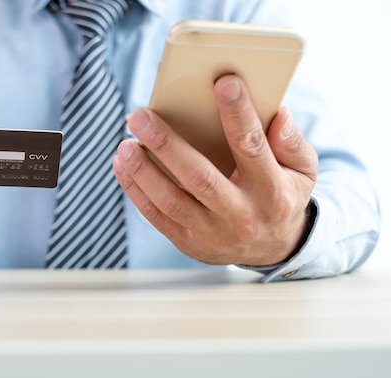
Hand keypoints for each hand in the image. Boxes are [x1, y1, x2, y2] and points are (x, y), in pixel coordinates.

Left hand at [113, 74, 317, 266]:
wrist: (273, 249)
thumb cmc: (282, 197)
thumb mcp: (302, 171)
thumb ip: (291, 142)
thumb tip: (277, 113)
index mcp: (272, 191)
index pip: (251, 147)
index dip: (237, 114)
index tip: (223, 82)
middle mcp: (241, 215)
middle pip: (199, 177)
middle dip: (166, 144)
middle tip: (139, 117)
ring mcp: (213, 233)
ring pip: (170, 201)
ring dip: (142, 170)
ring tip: (125, 143)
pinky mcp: (190, 244)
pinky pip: (156, 217)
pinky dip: (135, 190)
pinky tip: (122, 166)